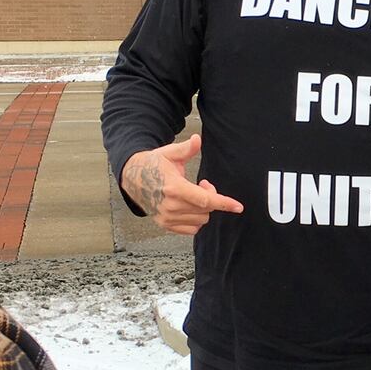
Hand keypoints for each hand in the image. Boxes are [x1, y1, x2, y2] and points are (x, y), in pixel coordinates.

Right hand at [121, 134, 243, 235]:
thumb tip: (197, 139)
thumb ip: (186, 149)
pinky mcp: (165, 224)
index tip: (238, 206)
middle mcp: (170, 206)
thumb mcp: (169, 153)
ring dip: (203, 208)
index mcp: (174, 188)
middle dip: (211, 196)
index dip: (224, 203)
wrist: (132, 178)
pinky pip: (191, 229)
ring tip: (193, 194)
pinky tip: (189, 206)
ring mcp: (167, 217)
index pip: (205, 200)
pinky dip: (196, 220)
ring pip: (201, 220)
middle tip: (203, 183)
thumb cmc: (153, 164)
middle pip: (206, 209)